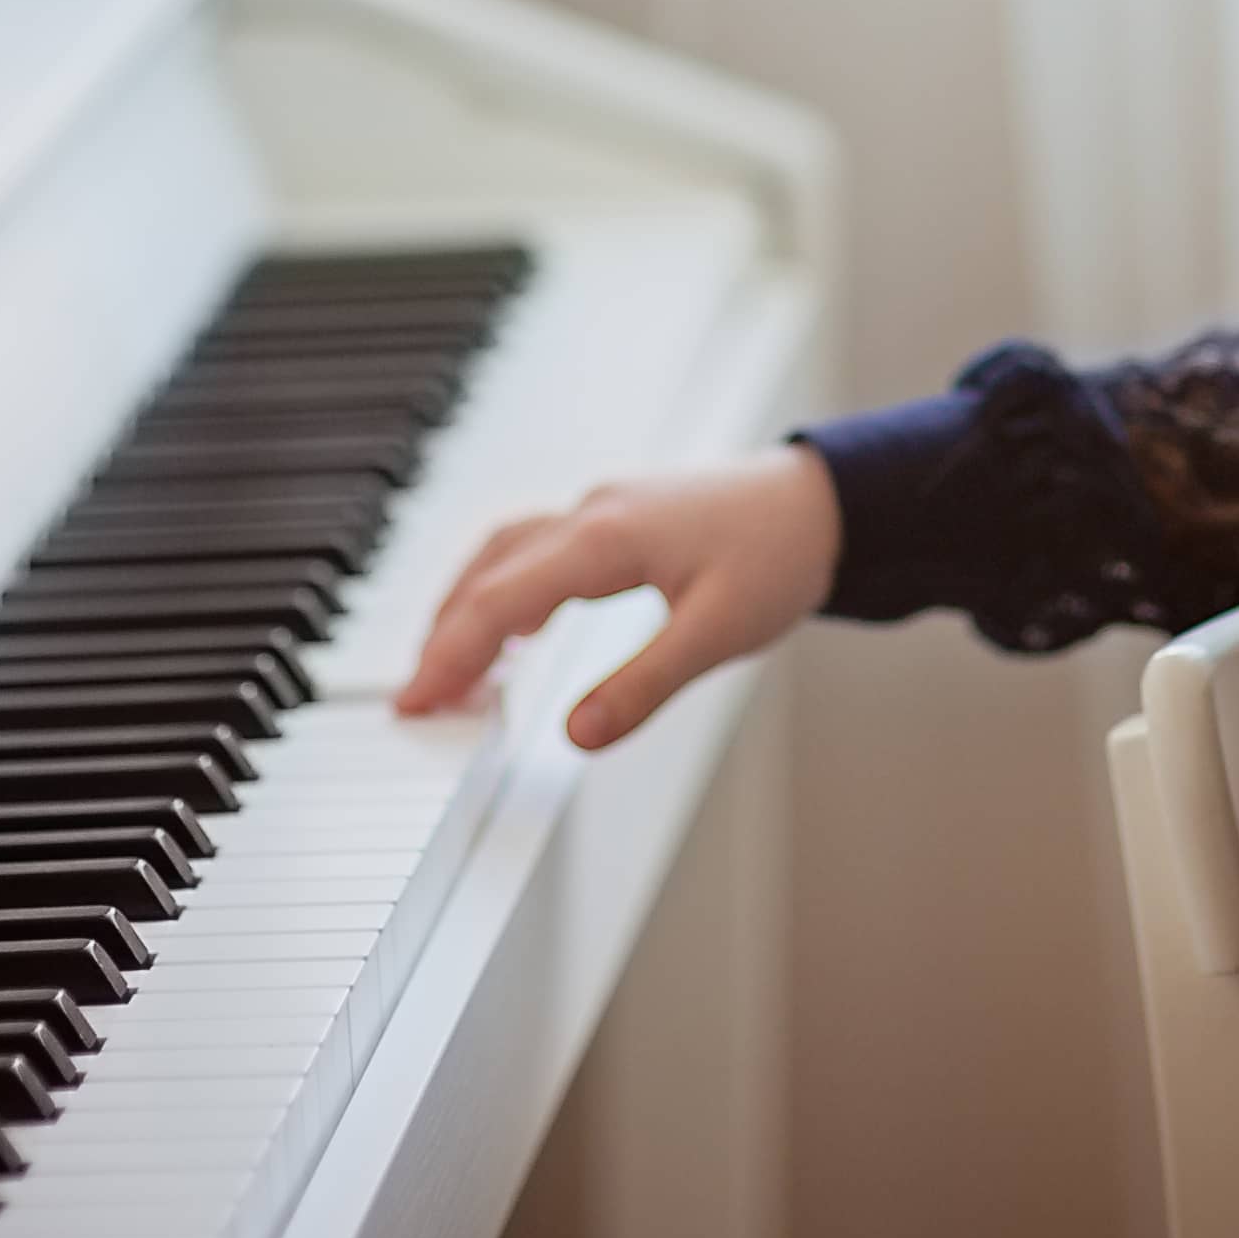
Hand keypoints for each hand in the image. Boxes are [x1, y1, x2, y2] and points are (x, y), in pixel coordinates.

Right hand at [390, 445, 841, 748]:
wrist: (824, 501)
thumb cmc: (779, 556)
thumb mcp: (718, 633)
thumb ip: (644, 685)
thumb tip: (575, 736)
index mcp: (606, 539)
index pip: (500, 600)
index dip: (450, 655)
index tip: (415, 703)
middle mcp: (590, 514)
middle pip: (487, 574)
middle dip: (443, 637)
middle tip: (414, 701)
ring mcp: (600, 509)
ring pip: (503, 554)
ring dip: (466, 608)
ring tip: (445, 670)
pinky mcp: (616, 516)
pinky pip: (533, 548)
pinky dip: (501, 587)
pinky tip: (510, 627)